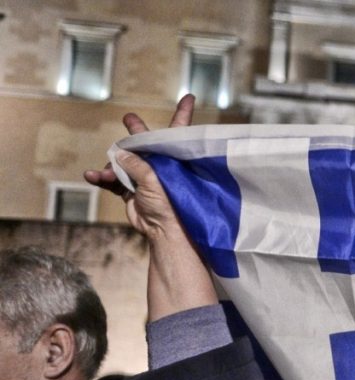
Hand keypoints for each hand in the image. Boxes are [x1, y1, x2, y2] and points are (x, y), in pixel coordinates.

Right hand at [83, 95, 216, 320]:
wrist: (166, 234)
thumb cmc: (174, 206)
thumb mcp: (157, 179)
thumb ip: (138, 163)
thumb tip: (121, 154)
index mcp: (176, 159)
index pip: (179, 132)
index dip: (183, 114)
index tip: (189, 97)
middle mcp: (162, 165)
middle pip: (145, 144)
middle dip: (135, 133)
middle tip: (129, 119)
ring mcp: (146, 178)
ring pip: (123, 163)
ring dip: (112, 168)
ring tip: (105, 174)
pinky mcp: (132, 191)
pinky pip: (113, 180)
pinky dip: (102, 179)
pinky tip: (91, 176)